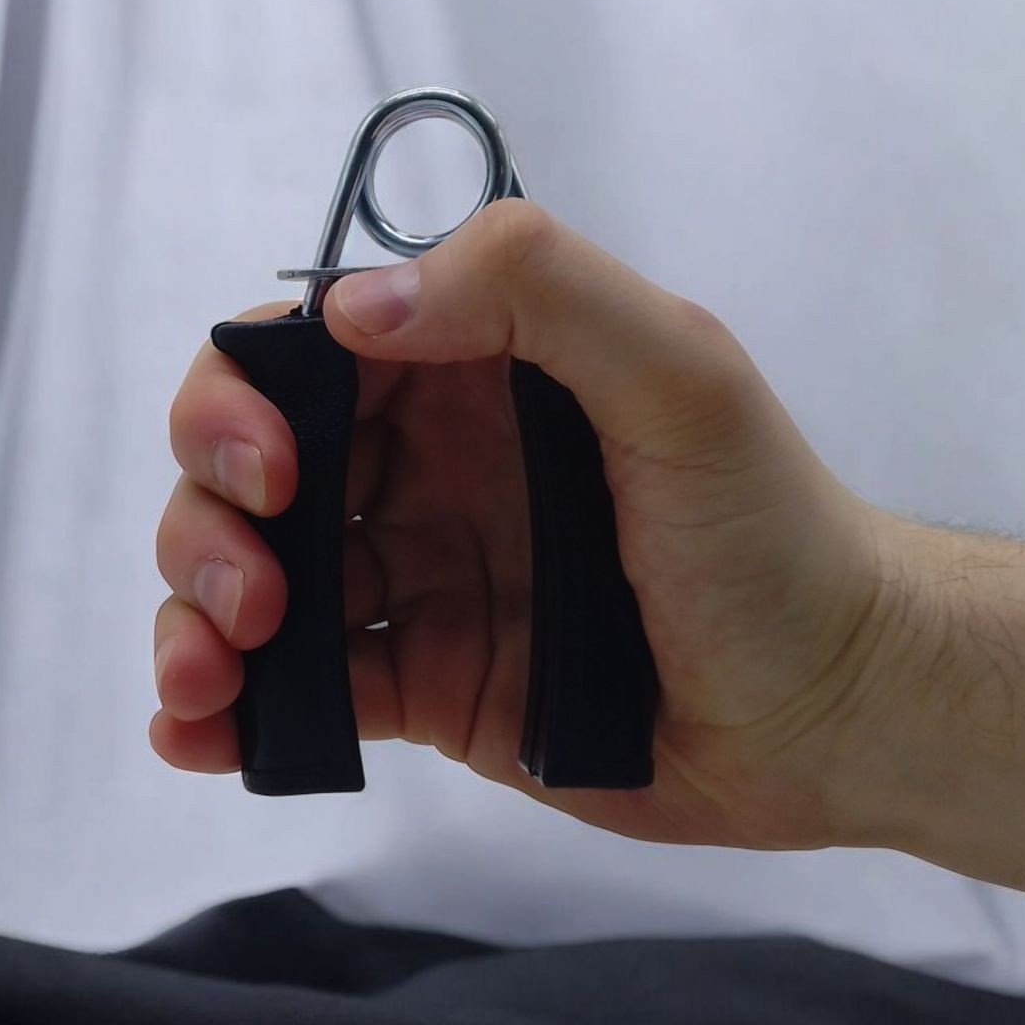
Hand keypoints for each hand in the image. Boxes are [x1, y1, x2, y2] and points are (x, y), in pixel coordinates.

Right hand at [153, 200, 901, 850]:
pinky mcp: (425, 683)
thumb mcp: (678, 371)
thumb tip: (349, 310)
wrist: (828, 705)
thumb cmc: (770, 531)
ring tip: (206, 678)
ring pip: (261, 578)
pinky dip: (235, 708)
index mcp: (476, 374)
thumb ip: (534, 289)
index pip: (309, 353)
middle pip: (255, 470)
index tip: (270, 471)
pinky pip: (307, 685)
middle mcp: (431, 468)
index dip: (246, 399)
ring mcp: (421, 579)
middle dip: (210, 521)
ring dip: (196, 619)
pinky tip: (198, 735)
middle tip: (253, 595)